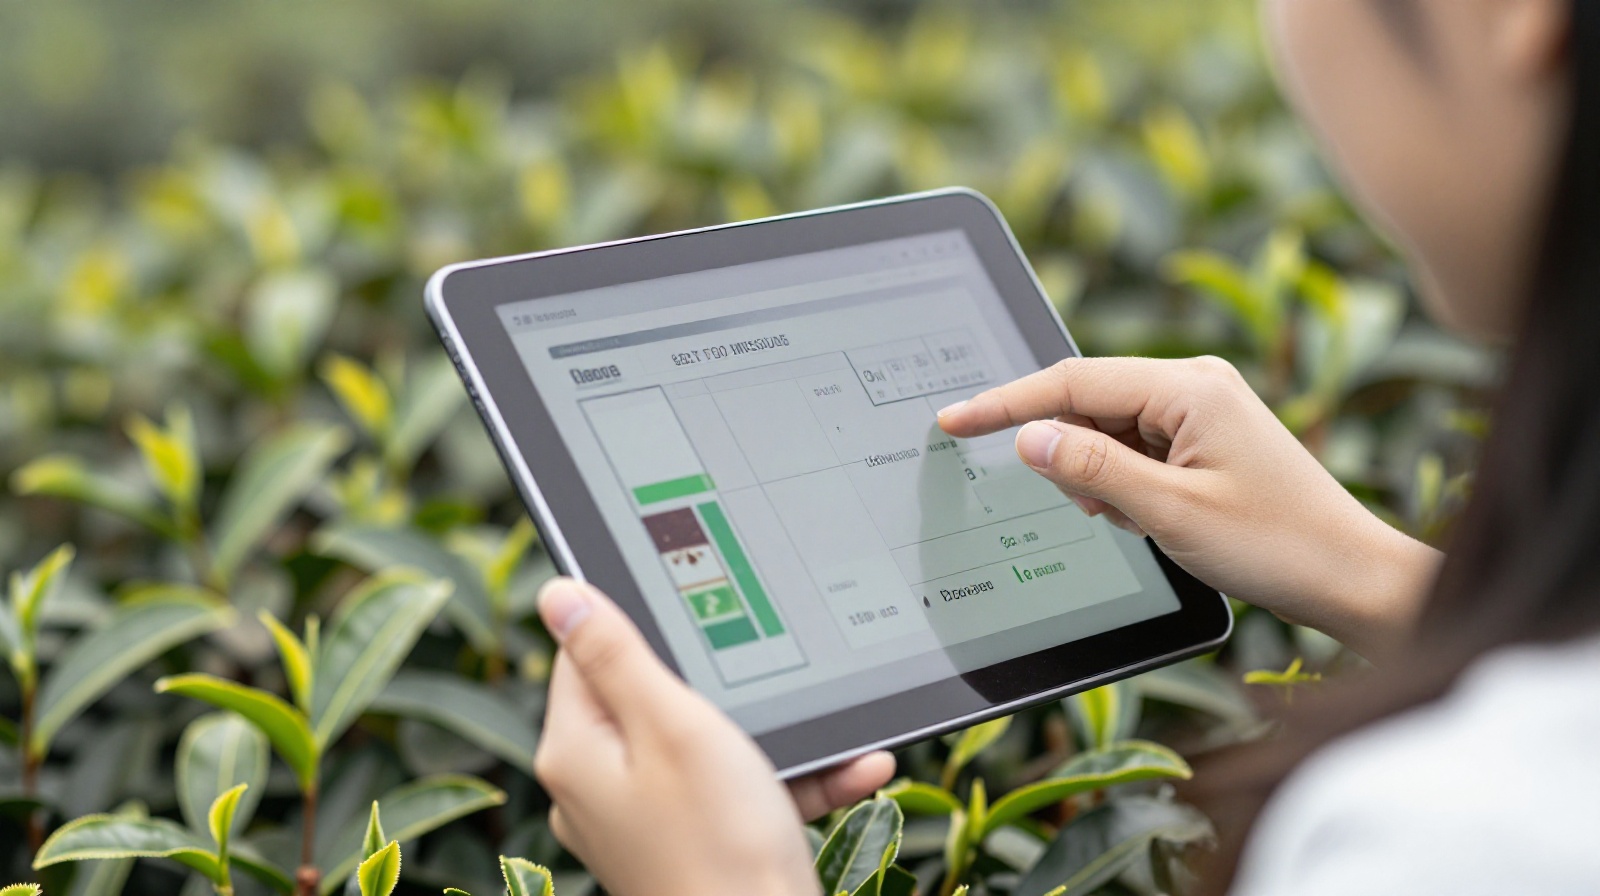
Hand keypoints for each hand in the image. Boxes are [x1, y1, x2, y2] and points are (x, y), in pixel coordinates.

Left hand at [532, 577, 894, 895]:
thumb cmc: (721, 846)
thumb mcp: (673, 724)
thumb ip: (616, 654)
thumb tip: (560, 593)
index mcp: (576, 751)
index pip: (585, 654)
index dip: (642, 625)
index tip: (701, 611)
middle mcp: (598, 788)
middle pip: (651, 697)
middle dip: (730, 685)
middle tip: (778, 679)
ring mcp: (645, 822)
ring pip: (708, 746)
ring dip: (775, 735)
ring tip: (836, 730)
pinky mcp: (691, 846)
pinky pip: (737, 792)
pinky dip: (790, 778)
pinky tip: (852, 766)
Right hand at [938, 356, 1440, 659]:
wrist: (1350, 577)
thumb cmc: (1275, 546)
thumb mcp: (1168, 512)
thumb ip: (1091, 468)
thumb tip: (1028, 436)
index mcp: (1189, 387)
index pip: (1071, 382)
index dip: (1006, 404)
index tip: (954, 420)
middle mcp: (1195, 383)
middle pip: (1087, 404)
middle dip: (1073, 459)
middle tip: (1105, 513)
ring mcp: (1202, 407)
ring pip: (1108, 430)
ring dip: (1103, 477)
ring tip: (1142, 520)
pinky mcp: (1206, 435)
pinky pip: (1136, 447)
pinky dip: (1126, 482)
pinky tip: (1153, 516)